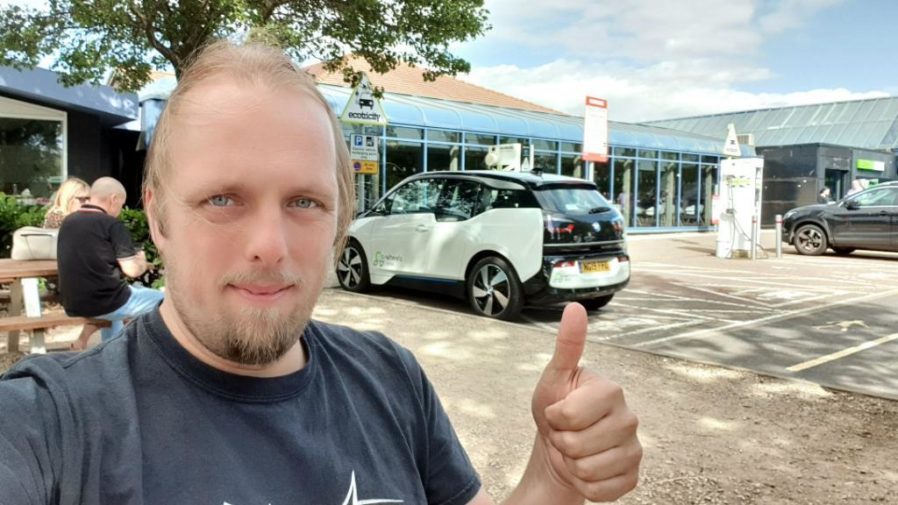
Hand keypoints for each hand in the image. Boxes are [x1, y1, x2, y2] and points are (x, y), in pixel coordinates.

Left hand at [530, 303, 641, 501]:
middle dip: (562, 442)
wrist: (560, 449)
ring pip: (589, 469)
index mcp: (611, 390)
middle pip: (578, 444)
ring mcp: (634, 449)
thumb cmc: (556, 409)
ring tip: (575, 451)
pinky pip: (602, 490)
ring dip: (572, 465)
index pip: (568, 415)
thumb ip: (567, 345)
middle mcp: (630, 417)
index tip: (557, 412)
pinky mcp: (633, 476)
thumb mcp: (553, 378)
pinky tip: (587, 470)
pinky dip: (586, 485)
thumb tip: (575, 307)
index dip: (554, 418)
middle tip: (565, 433)